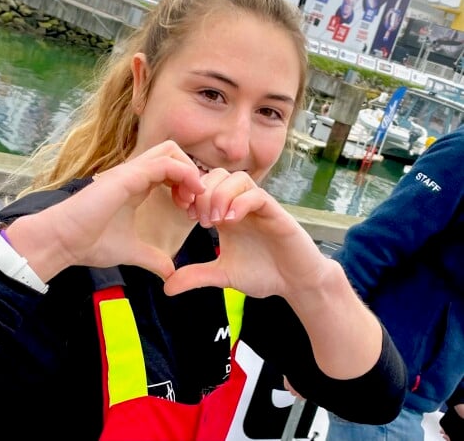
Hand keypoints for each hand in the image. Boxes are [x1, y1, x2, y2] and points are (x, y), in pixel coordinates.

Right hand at [9, 141, 204, 280]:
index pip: (169, 168)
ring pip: (171, 151)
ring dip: (189, 172)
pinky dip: (183, 174)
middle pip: (173, 152)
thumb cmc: (89, 242)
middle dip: (191, 172)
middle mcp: (134, 174)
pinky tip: (187, 196)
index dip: (186, 184)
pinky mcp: (127, 177)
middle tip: (192, 201)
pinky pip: (164, 163)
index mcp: (135, 185)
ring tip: (191, 199)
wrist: (62, 241)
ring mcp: (130, 172)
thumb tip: (170, 273)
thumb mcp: (131, 251)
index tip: (188, 210)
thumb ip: (152, 258)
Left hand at [163, 168, 330, 297]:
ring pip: (238, 179)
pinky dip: (240, 203)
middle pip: (218, 175)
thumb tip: (166, 288)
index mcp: (227, 213)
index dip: (191, 194)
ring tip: (214, 221)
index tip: (184, 214)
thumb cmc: (263, 274)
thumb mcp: (222, 275)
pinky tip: (231, 222)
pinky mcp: (277, 213)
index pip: (205, 186)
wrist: (296, 284)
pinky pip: (257, 195)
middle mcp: (242, 205)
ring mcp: (260, 207)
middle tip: (200, 219)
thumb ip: (196, 276)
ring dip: (220, 195)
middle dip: (204, 192)